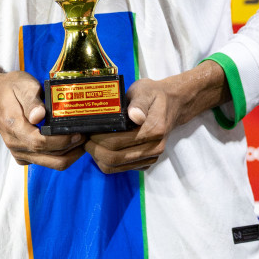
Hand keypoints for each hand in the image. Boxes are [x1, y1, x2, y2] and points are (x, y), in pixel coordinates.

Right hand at [0, 67, 84, 169]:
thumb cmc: (10, 88)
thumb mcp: (22, 85)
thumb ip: (32, 100)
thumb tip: (40, 116)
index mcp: (14, 126)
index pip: (40, 142)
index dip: (62, 141)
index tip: (77, 133)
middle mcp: (14, 143)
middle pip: (49, 157)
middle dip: (71, 149)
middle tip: (85, 135)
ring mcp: (18, 152)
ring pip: (49, 163)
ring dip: (69, 154)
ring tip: (81, 140)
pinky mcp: (22, 155)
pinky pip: (44, 162)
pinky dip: (59, 156)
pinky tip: (68, 143)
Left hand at [84, 61, 226, 174]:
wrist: (172, 104)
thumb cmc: (154, 95)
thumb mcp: (145, 90)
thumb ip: (139, 103)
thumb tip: (135, 116)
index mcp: (153, 130)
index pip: (117, 143)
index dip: (97, 139)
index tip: (88, 131)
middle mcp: (154, 148)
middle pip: (114, 159)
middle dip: (94, 150)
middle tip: (85, 138)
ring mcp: (151, 157)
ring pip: (115, 167)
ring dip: (99, 158)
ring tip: (92, 143)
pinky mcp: (146, 162)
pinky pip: (121, 168)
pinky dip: (108, 161)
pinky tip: (103, 147)